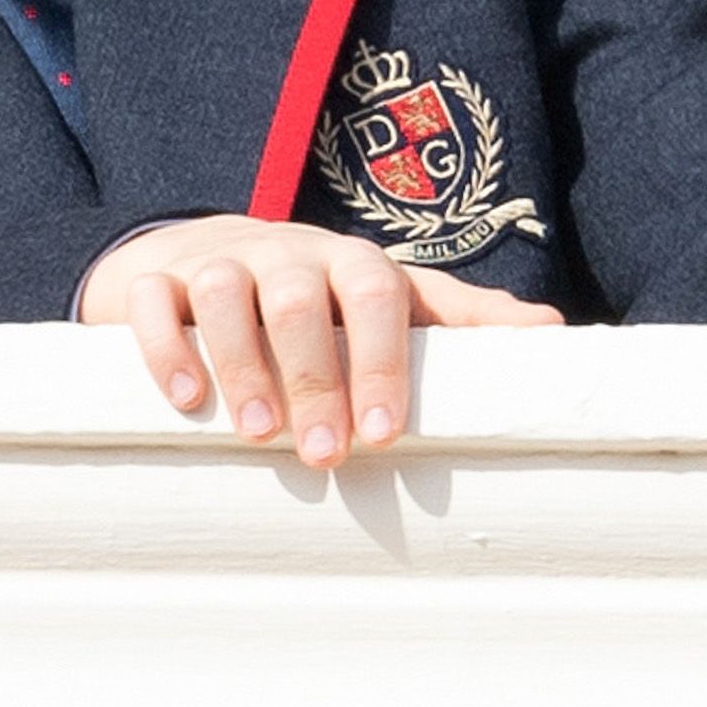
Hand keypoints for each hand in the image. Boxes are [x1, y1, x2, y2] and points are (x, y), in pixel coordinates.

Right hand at [78, 213, 561, 462]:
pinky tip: (187, 399)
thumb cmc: (314, 293)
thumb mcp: (388, 299)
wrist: (196, 252)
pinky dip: (166, 344)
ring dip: (242, 364)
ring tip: (258, 436)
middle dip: (313, 376)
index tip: (386, 432)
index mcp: (347, 262)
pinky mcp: (155, 276)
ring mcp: (215, 259)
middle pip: (298, 298)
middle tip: (323, 454)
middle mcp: (283, 252)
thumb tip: (554, 332)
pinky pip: (152, 299)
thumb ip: (459, 317)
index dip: (382, 359)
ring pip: (224, 291)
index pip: (375, 292)